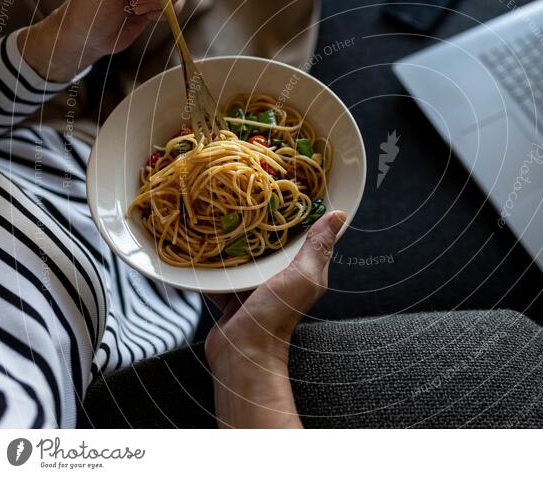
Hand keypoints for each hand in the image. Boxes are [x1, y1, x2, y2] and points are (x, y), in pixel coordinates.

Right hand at [205, 211, 346, 427]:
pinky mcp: (232, 296)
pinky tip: (203, 245)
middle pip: (273, 245)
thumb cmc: (276, 316)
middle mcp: (282, 278)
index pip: (308, 237)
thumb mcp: (302, 276)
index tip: (290, 189)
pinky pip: (223, 275)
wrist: (242, 354)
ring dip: (235, 242)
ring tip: (223, 214)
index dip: (302, 215)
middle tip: (249, 196)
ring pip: (245, 257)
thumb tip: (338, 215)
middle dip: (263, 225)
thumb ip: (317, 247)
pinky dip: (214, 263)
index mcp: (305, 271)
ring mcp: (256, 288)